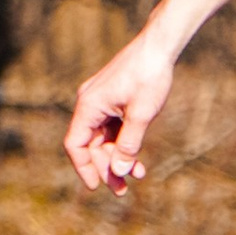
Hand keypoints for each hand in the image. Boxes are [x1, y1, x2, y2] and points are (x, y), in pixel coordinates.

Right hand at [65, 33, 174, 191]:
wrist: (160, 45)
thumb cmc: (150, 76)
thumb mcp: (141, 115)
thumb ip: (129, 145)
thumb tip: (119, 172)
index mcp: (89, 106)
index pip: (76, 145)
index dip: (84, 168)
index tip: (96, 187)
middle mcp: (90, 104)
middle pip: (91, 145)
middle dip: (107, 167)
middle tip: (123, 189)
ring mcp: (101, 101)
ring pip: (103, 138)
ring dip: (118, 157)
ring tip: (138, 175)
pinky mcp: (113, 100)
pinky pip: (112, 128)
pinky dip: (123, 142)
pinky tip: (137, 157)